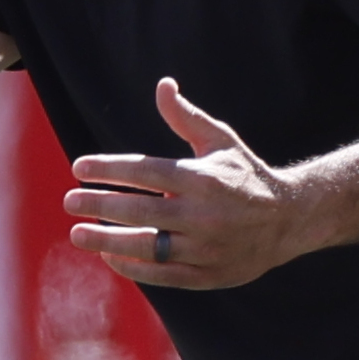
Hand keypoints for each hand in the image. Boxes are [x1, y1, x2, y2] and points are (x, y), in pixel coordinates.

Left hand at [66, 79, 315, 288]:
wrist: (290, 220)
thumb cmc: (246, 176)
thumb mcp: (220, 142)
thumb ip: (186, 118)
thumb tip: (162, 85)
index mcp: (203, 179)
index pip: (146, 172)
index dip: (109, 170)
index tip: (78, 168)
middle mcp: (203, 215)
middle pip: (140, 211)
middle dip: (99, 205)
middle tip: (68, 200)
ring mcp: (205, 248)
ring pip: (146, 246)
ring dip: (107, 240)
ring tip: (78, 233)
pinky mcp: (207, 275)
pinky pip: (161, 274)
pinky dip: (132, 267)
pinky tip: (108, 255)